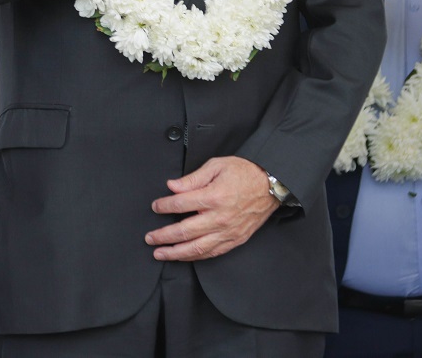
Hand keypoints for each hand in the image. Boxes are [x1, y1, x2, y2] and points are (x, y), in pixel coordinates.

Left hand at [147, 155, 278, 260]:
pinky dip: (195, 257)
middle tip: (150, 238)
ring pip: (196, 249)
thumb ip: (193, 178)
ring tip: (161, 253)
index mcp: (214, 196)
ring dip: (175, 253)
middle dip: (163, 236)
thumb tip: (172, 186)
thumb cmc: (245, 172)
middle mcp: (219, 217)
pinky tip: (184, 256)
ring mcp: (228, 232)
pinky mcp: (235, 240)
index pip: (180, 204)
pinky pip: (212, 253)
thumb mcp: (217, 166)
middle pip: (184, 231)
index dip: (164, 206)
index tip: (155, 207)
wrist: (271, 184)